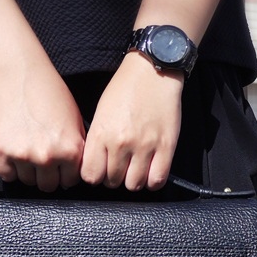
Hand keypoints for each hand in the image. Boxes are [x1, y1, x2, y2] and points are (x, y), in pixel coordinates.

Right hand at [0, 67, 85, 191]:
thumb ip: (77, 151)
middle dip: (46, 176)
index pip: (69, 182)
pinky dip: (9, 168)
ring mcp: (23, 155)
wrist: (21, 78)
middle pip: (48, 186)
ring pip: (27, 182)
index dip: (64, 175)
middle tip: (42, 160)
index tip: (59, 168)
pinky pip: (7, 175)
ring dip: (28, 171)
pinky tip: (15, 152)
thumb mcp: (76, 123)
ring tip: (28, 151)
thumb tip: (73, 175)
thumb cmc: (50, 96)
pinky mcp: (2, 152)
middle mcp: (48, 156)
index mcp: (70, 150)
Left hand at [80, 53, 183, 190]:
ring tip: (135, 169)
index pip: (90, 176)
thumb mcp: (100, 112)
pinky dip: (152, 182)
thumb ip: (96, 141)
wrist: (152, 71)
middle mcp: (121, 143)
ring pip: (134, 185)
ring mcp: (145, 146)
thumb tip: (95, 165)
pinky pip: (157, 180)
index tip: (100, 171)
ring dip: (133, 181)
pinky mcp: (166, 146)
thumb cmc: (125, 88)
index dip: (95, 176)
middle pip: (112, 182)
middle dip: (114, 178)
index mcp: (101, 134)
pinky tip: (150, 172)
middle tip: (120, 166)